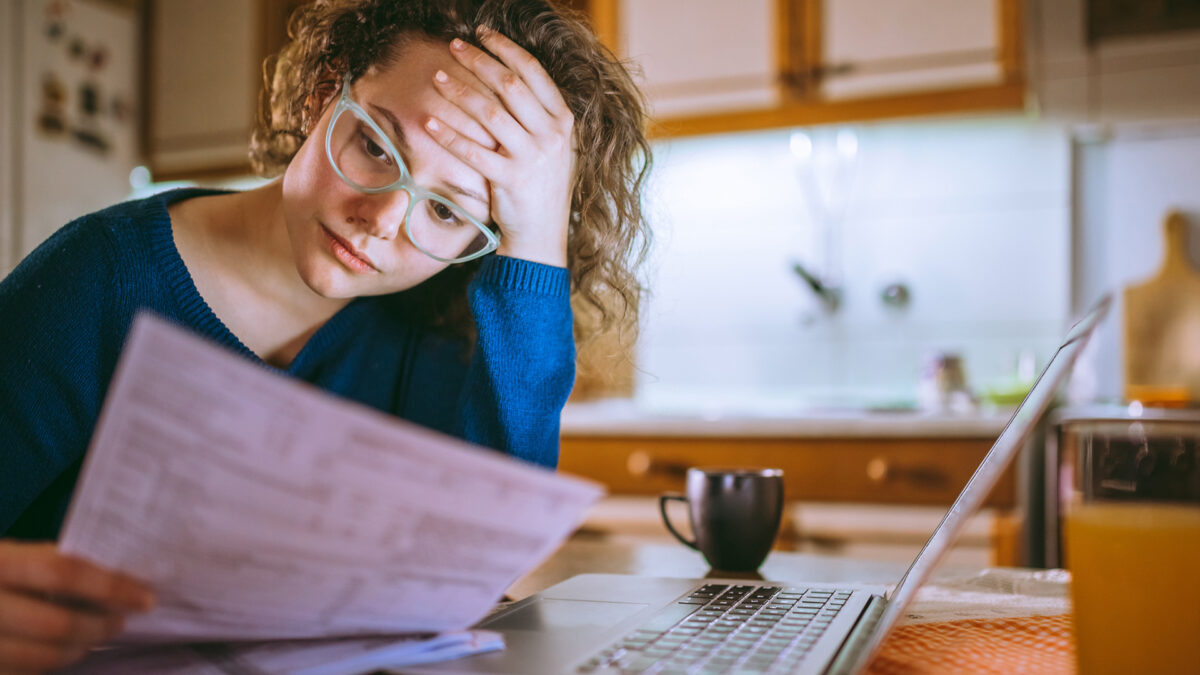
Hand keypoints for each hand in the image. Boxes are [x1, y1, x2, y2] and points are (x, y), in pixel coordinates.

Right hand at [0, 541, 153, 673]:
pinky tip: (61, 651)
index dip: (110, 586)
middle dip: (100, 625)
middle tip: (120, 620)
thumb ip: (48, 564)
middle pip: (58, 623)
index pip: (63, 572)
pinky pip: (24, 673)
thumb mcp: (7, 556)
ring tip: (94, 635)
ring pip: (43, 657)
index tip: (144, 596)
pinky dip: (50, 664)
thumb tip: (114, 578)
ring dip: (80, 648)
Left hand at [427, 27, 575, 267]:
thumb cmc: (541, 187)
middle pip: (510, 85)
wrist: (543, 235)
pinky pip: (474, 151)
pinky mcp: (511, 180)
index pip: (533, 72)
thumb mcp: (554, 147)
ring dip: (460, 91)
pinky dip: (449, 135)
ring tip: (438, 77)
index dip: (505, 48)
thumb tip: (508, 76)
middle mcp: (552, 135)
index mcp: (563, 121)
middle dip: (479, 61)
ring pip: (490, 113)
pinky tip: (429, 122)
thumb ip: (538, 115)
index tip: (482, 34)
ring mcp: (533, 158)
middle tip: (454, 46)